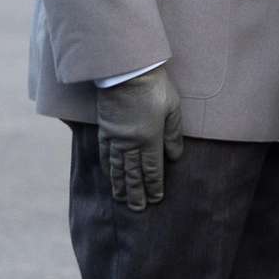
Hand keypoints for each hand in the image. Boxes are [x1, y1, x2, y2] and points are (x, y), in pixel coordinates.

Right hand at [97, 69, 184, 209]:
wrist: (126, 70)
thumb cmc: (154, 87)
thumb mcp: (172, 109)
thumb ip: (173, 134)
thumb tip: (175, 156)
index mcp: (149, 139)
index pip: (151, 169)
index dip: (153, 186)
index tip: (155, 199)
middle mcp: (130, 142)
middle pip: (132, 173)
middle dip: (135, 192)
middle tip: (137, 208)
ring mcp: (115, 136)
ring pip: (117, 167)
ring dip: (119, 184)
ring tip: (120, 198)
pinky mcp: (104, 128)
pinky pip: (105, 152)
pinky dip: (107, 166)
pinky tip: (108, 173)